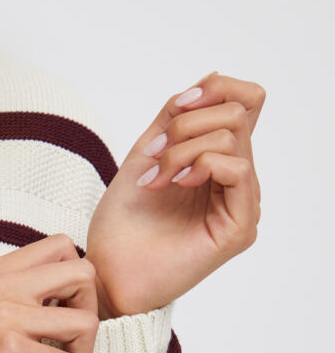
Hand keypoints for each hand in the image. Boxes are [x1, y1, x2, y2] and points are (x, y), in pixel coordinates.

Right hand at [0, 234, 99, 352]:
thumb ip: (15, 291)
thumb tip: (67, 291)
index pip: (61, 246)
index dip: (76, 280)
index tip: (63, 310)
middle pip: (84, 273)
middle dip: (89, 311)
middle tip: (70, 341)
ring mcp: (6, 317)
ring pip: (86, 323)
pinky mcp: (13, 352)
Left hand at [86, 70, 265, 318]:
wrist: (107, 274)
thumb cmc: (121, 226)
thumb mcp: (145, 154)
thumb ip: (175, 118)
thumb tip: (211, 78)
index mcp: (217, 163)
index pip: (245, 103)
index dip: (216, 89)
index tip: (175, 108)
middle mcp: (236, 182)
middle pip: (239, 112)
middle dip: (188, 122)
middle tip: (154, 154)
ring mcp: (241, 204)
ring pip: (234, 137)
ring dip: (183, 148)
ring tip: (156, 179)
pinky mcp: (240, 228)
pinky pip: (237, 169)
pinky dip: (199, 164)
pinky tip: (173, 185)